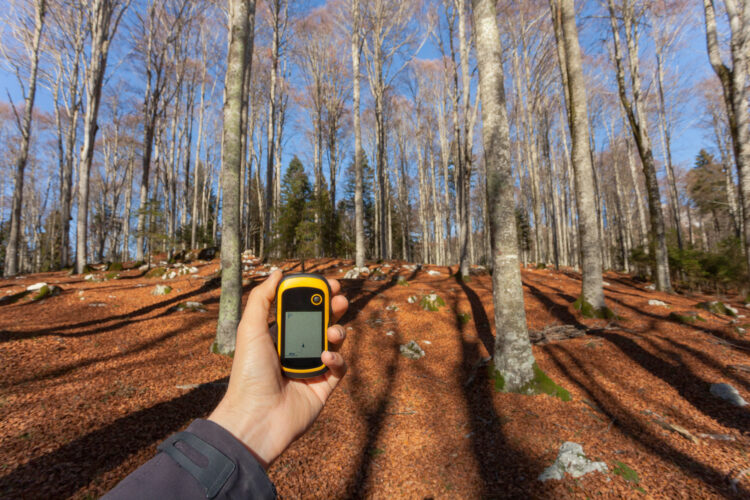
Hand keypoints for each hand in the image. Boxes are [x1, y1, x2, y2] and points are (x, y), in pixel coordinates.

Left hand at [208, 270, 348, 469]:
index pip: (301, 309)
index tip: (328, 284)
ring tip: (331, 332)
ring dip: (337, 331)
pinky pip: (339, 367)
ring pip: (334, 342)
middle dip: (334, 308)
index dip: (316, 296)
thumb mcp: (250, 329)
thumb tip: (278, 273)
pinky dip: (337, 358)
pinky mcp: (324, 387)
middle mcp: (296, 350)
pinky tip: (326, 357)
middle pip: (322, 321)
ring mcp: (311, 368)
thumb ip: (263, 298)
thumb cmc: (248, 374)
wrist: (256, 418)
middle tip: (341, 299)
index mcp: (278, 336)